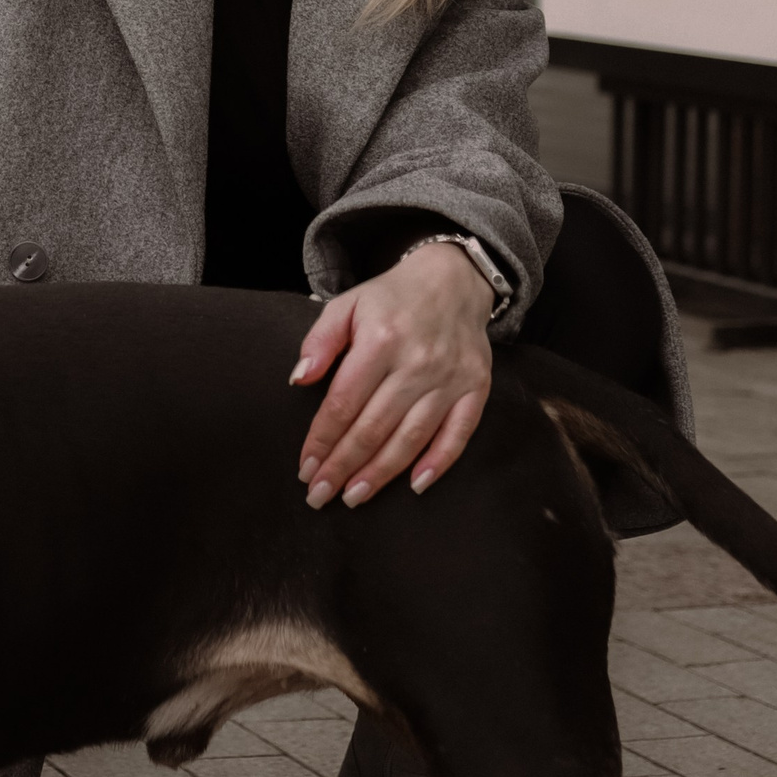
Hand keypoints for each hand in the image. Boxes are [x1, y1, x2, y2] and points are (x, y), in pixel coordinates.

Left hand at [290, 243, 494, 509]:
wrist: (454, 279)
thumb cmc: (392, 297)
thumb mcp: (347, 304)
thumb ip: (321, 340)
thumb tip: (299, 380)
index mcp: (380, 339)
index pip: (343, 403)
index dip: (322, 440)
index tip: (305, 468)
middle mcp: (417, 362)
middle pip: (374, 427)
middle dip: (343, 467)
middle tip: (320, 495)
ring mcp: (450, 378)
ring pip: (411, 438)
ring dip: (381, 473)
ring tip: (354, 496)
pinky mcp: (476, 387)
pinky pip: (458, 433)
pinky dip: (438, 462)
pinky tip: (415, 485)